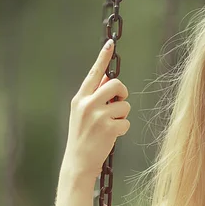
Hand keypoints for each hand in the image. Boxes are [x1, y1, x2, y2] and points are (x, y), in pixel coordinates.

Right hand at [64, 39, 130, 178]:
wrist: (78, 162)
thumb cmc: (82, 137)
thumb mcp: (82, 114)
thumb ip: (94, 97)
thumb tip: (110, 79)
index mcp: (80, 98)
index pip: (94, 73)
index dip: (103, 57)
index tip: (110, 43)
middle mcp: (88, 104)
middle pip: (117, 84)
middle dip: (122, 94)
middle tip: (118, 104)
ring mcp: (98, 116)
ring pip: (124, 105)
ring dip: (122, 116)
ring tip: (110, 126)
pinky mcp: (109, 128)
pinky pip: (126, 122)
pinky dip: (122, 129)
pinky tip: (111, 136)